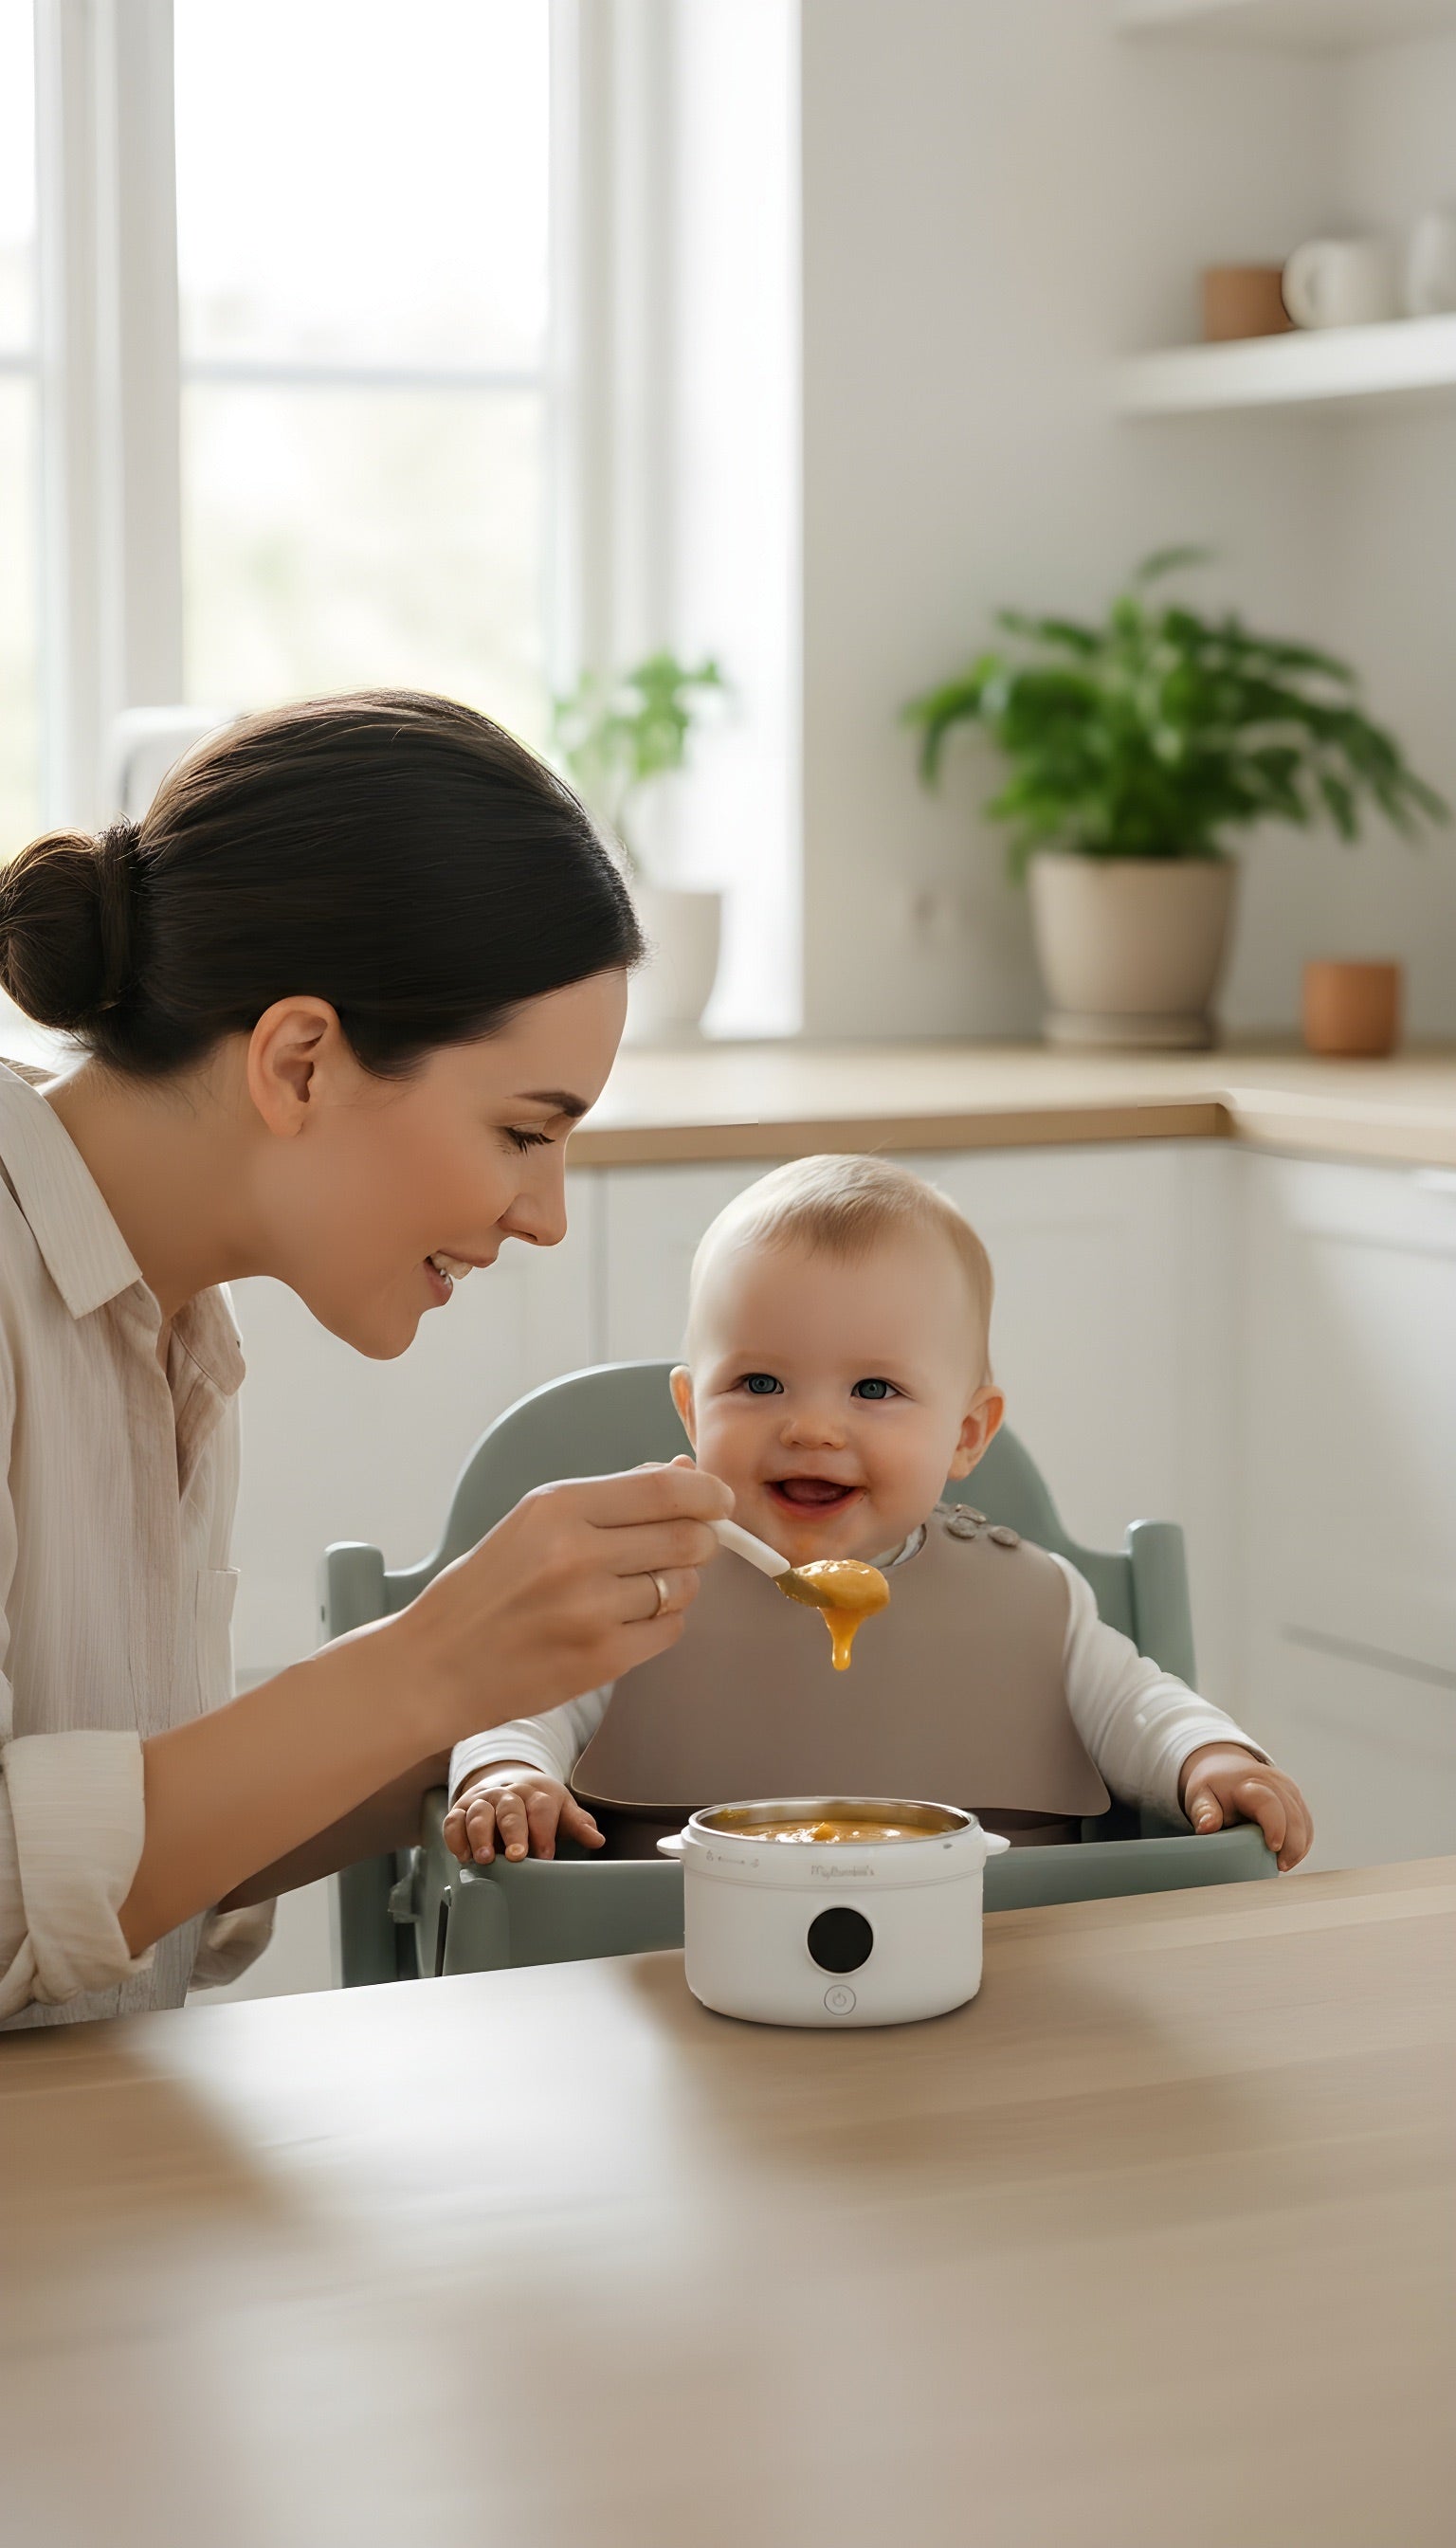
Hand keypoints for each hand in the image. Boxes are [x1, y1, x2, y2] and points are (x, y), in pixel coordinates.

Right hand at [393, 1461, 732, 1748]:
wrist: (436, 1665)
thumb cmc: (487, 1588)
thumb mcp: (534, 1522)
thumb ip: (611, 1497)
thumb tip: (685, 1474)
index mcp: (557, 1507)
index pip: (665, 1490)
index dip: (708, 1493)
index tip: (719, 1499)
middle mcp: (577, 1555)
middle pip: (687, 1537)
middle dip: (701, 1539)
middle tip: (687, 1545)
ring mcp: (592, 1611)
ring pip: (684, 1586)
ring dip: (678, 1584)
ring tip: (638, 1587)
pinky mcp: (602, 1659)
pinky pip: (670, 1629)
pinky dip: (661, 1622)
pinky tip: (627, 1620)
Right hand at [443, 1765, 603, 1865]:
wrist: (506, 1782)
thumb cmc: (537, 1805)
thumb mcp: (561, 1811)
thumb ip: (578, 1825)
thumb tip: (597, 1839)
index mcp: (536, 1794)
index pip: (541, 1807)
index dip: (543, 1831)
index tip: (545, 1854)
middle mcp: (508, 1794)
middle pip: (510, 1809)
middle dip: (513, 1832)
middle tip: (516, 1856)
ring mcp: (483, 1801)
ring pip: (479, 1813)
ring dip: (480, 1835)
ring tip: (484, 1858)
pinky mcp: (461, 1811)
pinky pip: (454, 1821)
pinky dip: (455, 1837)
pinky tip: (462, 1855)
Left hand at [1179, 1744, 1312, 1871]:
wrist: (1225, 1767)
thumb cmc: (1213, 1787)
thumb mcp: (1200, 1795)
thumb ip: (1203, 1811)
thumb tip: (1207, 1827)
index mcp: (1248, 1783)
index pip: (1269, 1803)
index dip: (1275, 1826)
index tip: (1273, 1847)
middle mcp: (1274, 1783)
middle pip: (1293, 1816)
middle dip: (1292, 1844)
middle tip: (1280, 1866)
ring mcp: (1288, 1790)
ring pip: (1303, 1821)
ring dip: (1298, 1846)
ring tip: (1283, 1864)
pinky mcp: (1296, 1799)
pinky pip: (1306, 1824)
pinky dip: (1302, 1842)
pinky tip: (1290, 1856)